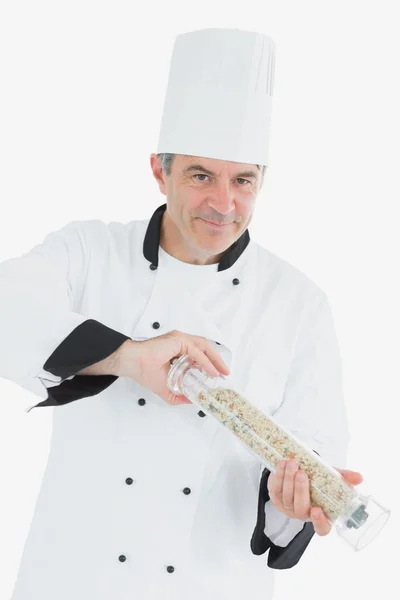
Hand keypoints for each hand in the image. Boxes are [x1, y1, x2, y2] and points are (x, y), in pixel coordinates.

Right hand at [113, 330, 229, 405]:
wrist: (132, 364)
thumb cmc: (143, 371)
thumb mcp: (166, 389)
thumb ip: (180, 395)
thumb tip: (193, 401)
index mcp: (176, 350)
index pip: (198, 354)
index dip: (210, 363)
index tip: (217, 375)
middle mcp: (180, 343)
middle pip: (205, 349)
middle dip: (217, 361)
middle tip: (225, 373)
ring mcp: (180, 340)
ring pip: (204, 347)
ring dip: (215, 359)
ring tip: (222, 372)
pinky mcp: (178, 340)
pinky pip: (197, 351)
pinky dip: (206, 361)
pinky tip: (211, 371)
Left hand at [267, 459, 363, 535]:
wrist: (297, 471)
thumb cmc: (317, 479)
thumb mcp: (331, 477)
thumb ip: (344, 477)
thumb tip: (359, 477)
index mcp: (320, 514)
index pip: (322, 529)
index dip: (319, 523)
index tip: (317, 510)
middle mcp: (303, 514)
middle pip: (300, 509)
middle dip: (300, 491)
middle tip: (302, 474)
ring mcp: (288, 508)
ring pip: (286, 497)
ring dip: (288, 479)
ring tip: (292, 463)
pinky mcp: (275, 498)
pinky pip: (275, 489)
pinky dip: (278, 476)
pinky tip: (282, 465)